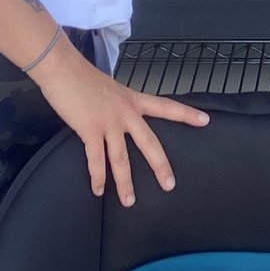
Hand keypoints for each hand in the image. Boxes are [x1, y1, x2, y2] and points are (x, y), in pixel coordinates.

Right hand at [30, 42, 208, 205]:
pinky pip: (95, 159)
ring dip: (124, 182)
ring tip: (129, 201)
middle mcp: (126, 112)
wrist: (64, 69)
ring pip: (121, 159)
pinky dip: (97, 177)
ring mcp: (108, 122)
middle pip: (149, 142)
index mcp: (134, 100)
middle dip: (160, 165)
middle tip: (169, 184)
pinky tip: (99, 190)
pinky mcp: (89, 129)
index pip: (165, 106)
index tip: (206, 121)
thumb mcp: (112, 89)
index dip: (186, 114)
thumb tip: (120, 121)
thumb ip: (120, 106)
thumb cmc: (84, 78)